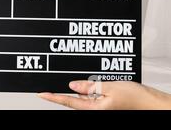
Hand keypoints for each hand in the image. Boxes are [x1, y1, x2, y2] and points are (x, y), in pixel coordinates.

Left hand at [38, 80, 170, 109]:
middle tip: (48, 89)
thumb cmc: (137, 98)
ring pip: (82, 100)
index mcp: (95, 109)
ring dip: (74, 93)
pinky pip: (92, 99)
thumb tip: (72, 85)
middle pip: (73, 102)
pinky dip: (86, 91)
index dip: (53, 97)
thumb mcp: (111, 87)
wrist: (154, 105)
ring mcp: (102, 108)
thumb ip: (90, 86)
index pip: (68, 101)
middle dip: (61, 94)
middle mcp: (96, 110)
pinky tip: (83, 85)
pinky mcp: (107, 105)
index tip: (41, 94)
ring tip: (65, 85)